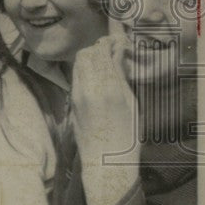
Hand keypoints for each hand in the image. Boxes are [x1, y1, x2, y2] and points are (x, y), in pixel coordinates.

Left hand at [71, 36, 138, 162]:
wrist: (106, 162)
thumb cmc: (127, 137)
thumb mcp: (131, 104)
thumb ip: (121, 77)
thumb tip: (118, 54)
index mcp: (108, 89)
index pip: (101, 53)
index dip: (109, 43)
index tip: (119, 42)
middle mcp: (88, 89)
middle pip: (86, 54)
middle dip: (98, 47)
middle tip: (112, 49)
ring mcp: (77, 95)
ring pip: (78, 63)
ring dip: (90, 57)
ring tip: (105, 60)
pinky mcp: (72, 101)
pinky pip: (76, 76)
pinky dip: (85, 69)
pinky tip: (98, 74)